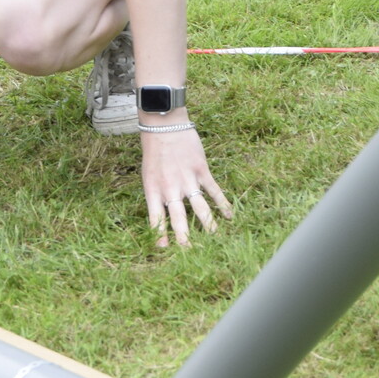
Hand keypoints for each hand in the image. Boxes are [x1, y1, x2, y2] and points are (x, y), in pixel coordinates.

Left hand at [140, 119, 233, 247]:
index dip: (159, 234)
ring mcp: (187, 180)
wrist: (164, 126)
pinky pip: (214, 190)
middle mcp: (171, 189)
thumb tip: (163, 217)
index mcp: (154, 190)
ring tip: (213, 238)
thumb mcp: (149, 176)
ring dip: (207, 224)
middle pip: (178, 218)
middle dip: (184, 236)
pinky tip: (230, 216)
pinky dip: (223, 204)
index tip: (164, 248)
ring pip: (200, 207)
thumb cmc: (154, 152)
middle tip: (189, 251)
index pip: (156, 218)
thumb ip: (157, 195)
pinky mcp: (201, 170)